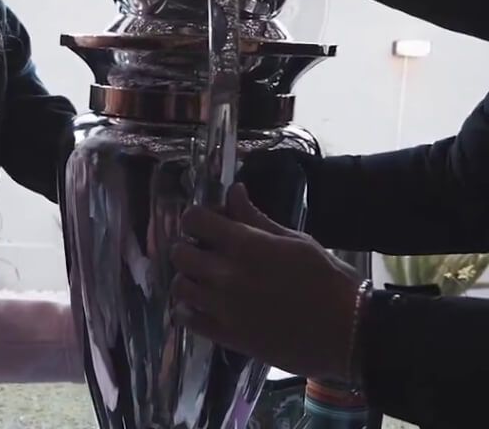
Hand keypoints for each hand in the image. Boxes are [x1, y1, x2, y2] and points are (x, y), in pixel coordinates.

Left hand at [171, 184, 361, 379]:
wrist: (349, 333)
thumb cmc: (330, 281)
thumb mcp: (296, 240)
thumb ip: (256, 219)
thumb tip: (234, 192)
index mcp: (245, 245)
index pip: (193, 219)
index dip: (197, 217)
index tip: (210, 222)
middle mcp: (226, 275)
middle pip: (179, 252)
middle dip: (190, 247)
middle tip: (207, 252)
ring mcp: (222, 308)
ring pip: (179, 286)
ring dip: (189, 279)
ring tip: (205, 280)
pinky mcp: (226, 336)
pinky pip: (185, 320)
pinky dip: (188, 310)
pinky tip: (203, 306)